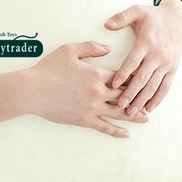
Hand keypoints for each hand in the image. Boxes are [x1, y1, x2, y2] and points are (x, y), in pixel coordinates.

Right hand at [23, 41, 149, 137]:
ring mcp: (91, 107)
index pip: (121, 75)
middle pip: (124, 95)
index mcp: (96, 74)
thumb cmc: (47, 69)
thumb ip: (90, 47)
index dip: (133, 77)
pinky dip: (116, 131)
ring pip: (119, 113)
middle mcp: (98, 92)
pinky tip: (126, 134)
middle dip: (139, 97)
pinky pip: (104, 127)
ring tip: (145, 118)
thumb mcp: (68, 50)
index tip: (144, 77)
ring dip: (134, 116)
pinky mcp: (83, 120)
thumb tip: (108, 48)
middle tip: (150, 99)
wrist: (31, 91)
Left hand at [104, 0, 181, 115]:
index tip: (112, 85)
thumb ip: (121, 17)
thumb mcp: (137, 10)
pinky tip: (148, 108)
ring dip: (143, 100)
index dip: (123, 73)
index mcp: (147, 42)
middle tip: (120, 105)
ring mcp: (167, 63)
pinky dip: (158, 99)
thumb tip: (106, 24)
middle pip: (143, 77)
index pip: (133, 61)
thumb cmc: (152, 15)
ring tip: (131, 112)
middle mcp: (158, 55)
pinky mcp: (173, 69)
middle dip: (131, 93)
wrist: (178, 19)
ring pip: (154, 85)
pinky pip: (165, 86)